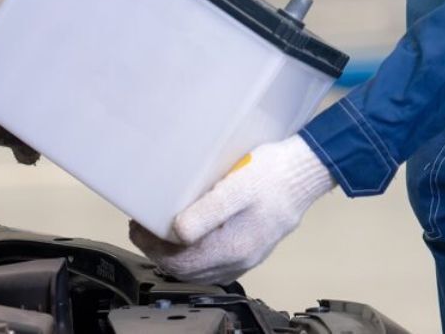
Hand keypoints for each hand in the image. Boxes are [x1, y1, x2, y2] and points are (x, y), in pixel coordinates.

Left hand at [129, 135, 334, 283]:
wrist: (305, 173)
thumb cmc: (272, 174)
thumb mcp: (235, 187)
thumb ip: (206, 213)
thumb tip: (177, 233)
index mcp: (233, 247)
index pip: (180, 263)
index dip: (152, 248)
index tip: (139, 227)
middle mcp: (240, 259)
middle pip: (187, 270)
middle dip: (160, 252)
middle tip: (145, 228)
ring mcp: (248, 257)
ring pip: (201, 271)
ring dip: (177, 256)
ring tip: (163, 233)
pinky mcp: (252, 249)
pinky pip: (216, 266)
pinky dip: (196, 258)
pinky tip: (191, 240)